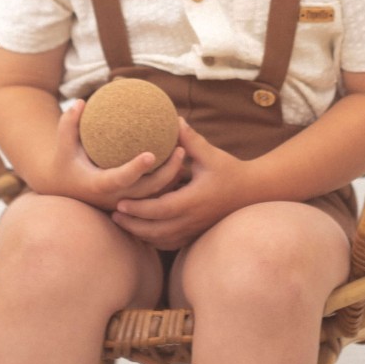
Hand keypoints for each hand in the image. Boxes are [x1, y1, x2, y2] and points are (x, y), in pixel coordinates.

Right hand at [44, 100, 186, 211]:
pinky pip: (155, 195)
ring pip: (156, 196)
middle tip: (182, 150)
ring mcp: (125, 204)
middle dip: (167, 173)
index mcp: (99, 185)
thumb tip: (81, 102)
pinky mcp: (131, 204)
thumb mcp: (62, 145)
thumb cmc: (64, 162)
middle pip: (147, 190)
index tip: (151, 154)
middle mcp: (115, 198)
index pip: (121, 179)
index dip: (136, 169)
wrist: (64, 189)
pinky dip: (168, 182)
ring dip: (172, 178)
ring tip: (186, 154)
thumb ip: (68, 124)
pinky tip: (180, 162)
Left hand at [110, 119, 254, 249]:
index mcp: (194, 200)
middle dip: (132, 224)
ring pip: (162, 240)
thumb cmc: (230, 171)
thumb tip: (173, 119)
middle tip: (113, 214)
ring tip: (122, 222)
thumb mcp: (211, 155)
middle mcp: (193, 219)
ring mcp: (194, 230)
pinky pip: (171, 244)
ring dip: (140, 234)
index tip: (119, 202)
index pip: (160, 209)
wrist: (251, 192)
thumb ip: (190, 140)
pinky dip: (154, 240)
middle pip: (156, 230)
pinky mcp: (196, 234)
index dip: (138, 209)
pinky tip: (141, 232)